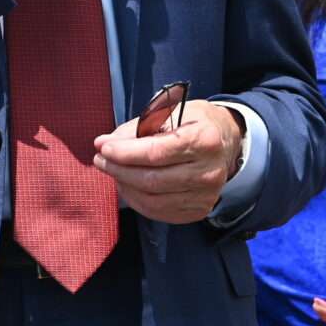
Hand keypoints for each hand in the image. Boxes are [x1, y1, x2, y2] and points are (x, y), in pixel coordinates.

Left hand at [92, 103, 242, 223]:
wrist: (226, 142)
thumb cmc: (193, 121)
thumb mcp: (169, 112)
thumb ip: (136, 128)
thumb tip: (103, 144)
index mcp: (204, 140)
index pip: (156, 153)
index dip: (125, 153)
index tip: (102, 147)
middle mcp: (209, 172)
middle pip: (152, 180)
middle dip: (119, 170)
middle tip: (100, 159)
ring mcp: (206, 195)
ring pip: (153, 200)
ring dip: (125, 186)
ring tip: (112, 171)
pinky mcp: (199, 210)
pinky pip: (160, 213)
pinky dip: (137, 200)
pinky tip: (128, 185)